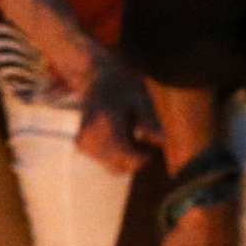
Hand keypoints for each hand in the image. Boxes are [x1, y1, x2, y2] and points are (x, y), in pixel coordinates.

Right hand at [72, 58, 159, 172]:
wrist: (97, 79)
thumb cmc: (124, 87)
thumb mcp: (141, 99)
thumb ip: (151, 121)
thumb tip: (163, 139)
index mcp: (106, 126)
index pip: (129, 157)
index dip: (145, 155)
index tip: (151, 143)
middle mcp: (92, 138)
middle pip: (121, 166)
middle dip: (135, 157)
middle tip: (142, 137)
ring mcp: (85, 144)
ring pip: (113, 166)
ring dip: (126, 156)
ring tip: (130, 132)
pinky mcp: (82, 146)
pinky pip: (105, 161)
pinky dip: (115, 154)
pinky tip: (119, 135)